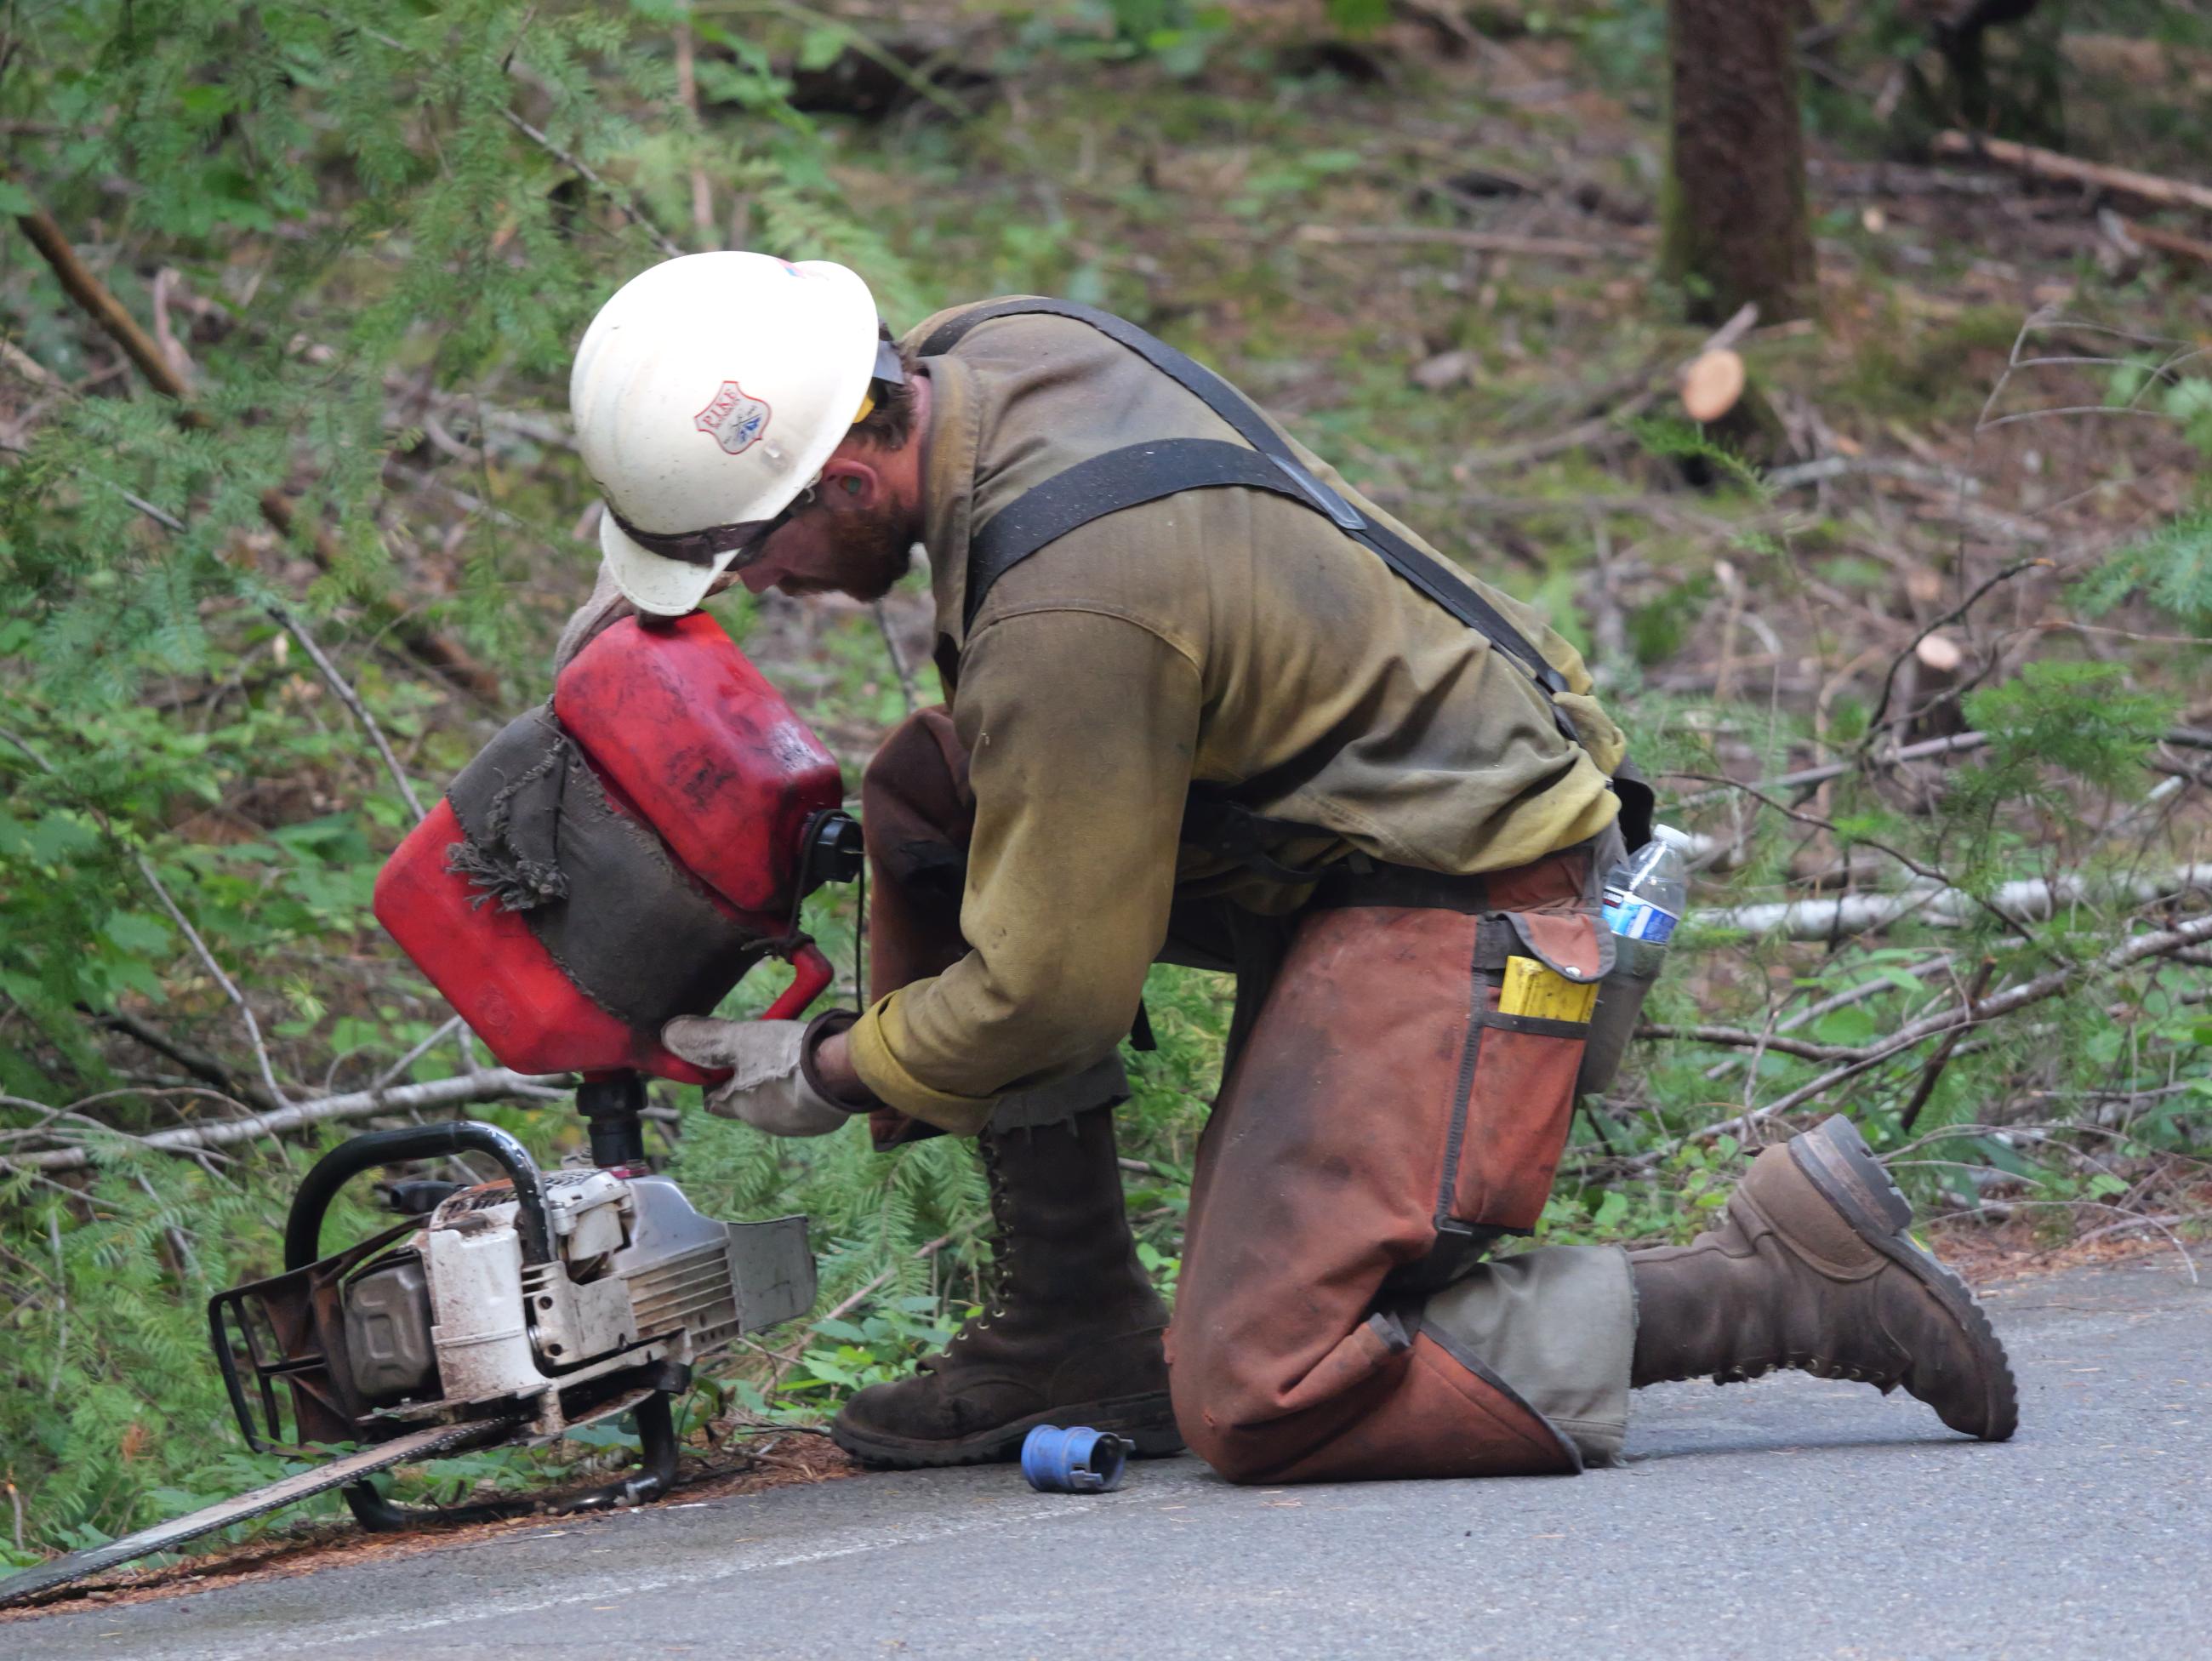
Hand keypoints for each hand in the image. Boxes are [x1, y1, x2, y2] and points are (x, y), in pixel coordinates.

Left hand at [660, 1017, 852, 1137]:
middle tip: (760, 1048)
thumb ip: (707, 1039)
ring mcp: (794, 1124)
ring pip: (774, 1100)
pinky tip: (812, 1067)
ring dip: (775, 1081)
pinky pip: (802, 1103)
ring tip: (790, 1054)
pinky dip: (801, 1087)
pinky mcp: (820, 1120)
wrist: (844, 1072)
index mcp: (740, 1107)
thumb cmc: (787, 1058)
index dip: (712, 1077)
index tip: (723, 1056)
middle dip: (747, 1076)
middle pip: (744, 1099)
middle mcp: (764, 1123)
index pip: (711, 1099)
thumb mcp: (742, 1040)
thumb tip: (671, 1035)